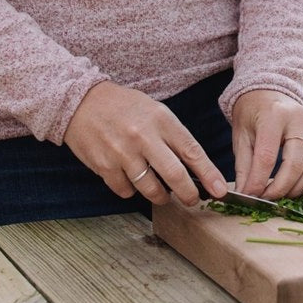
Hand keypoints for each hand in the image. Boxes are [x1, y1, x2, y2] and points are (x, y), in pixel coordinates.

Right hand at [64, 81, 227, 206]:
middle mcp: (143, 136)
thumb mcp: (154, 110)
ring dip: (160, 196)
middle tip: (194, 200)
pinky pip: (125, 191)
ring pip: (150, 188)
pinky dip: (131, 191)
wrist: (82, 101)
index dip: (208, 173)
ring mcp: (123, 153)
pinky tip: (131, 180)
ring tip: (163, 194)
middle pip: (174, 174)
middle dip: (189, 193)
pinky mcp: (104, 167)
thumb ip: (172, 135)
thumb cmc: (123, 106)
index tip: (220, 189)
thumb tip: (192, 165)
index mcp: (161, 119)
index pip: (191, 150)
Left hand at [230, 89, 302, 198]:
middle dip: (280, 188)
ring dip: (295, 188)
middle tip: (266, 200)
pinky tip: (291, 185)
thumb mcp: (241, 135)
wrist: (270, 89)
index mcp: (274, 115)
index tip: (249, 196)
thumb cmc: (252, 113)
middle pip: (295, 164)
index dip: (258, 182)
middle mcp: (299, 118)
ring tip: (279, 197)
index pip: (267, 157)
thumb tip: (246, 195)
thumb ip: (244, 166)